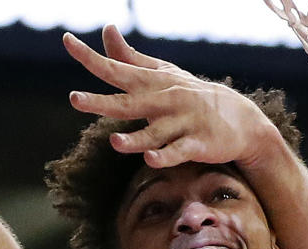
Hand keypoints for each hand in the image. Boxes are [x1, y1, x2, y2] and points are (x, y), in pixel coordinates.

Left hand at [62, 25, 275, 168]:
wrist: (240, 119)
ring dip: (134, 139)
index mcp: (152, 84)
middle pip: (128, 103)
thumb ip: (131, 58)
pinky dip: (165, 156)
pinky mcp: (197, 144)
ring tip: (115, 142)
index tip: (67, 40)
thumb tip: (107, 30)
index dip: (90, 57)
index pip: (116, 69)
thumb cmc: (193, 96)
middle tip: (74, 99)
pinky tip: (150, 160)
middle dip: (101, 102)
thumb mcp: (164, 74)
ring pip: (154, 133)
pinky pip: (178, 152)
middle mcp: (165, 101)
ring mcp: (182, 123)